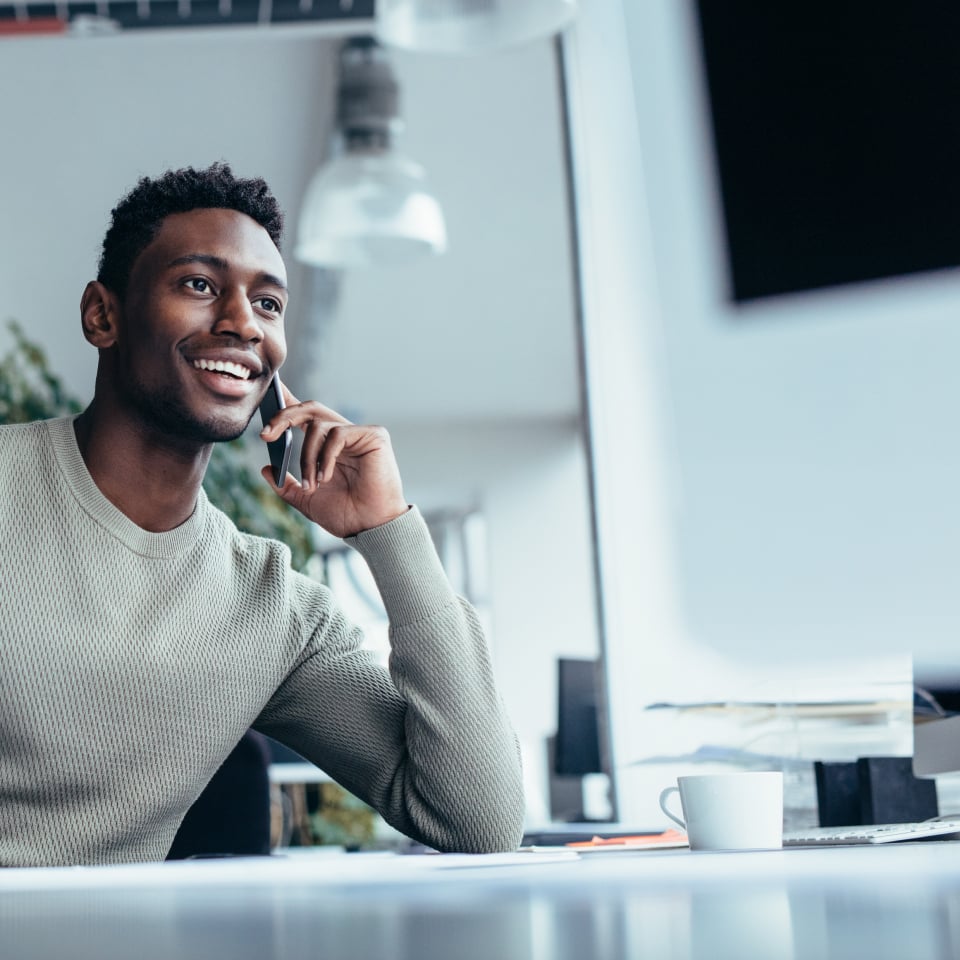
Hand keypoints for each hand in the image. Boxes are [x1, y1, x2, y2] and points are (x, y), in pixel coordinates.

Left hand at [259, 383, 407, 538]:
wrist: (370, 528)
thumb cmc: (346, 515)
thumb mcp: (307, 501)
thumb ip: (287, 485)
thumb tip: (265, 469)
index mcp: (328, 447)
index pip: (306, 417)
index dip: (287, 401)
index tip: (270, 390)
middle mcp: (343, 436)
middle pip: (310, 409)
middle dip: (283, 416)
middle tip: (265, 434)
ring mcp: (359, 434)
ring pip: (319, 424)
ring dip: (307, 456)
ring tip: (313, 484)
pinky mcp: (374, 436)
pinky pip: (338, 434)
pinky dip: (326, 457)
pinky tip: (326, 477)